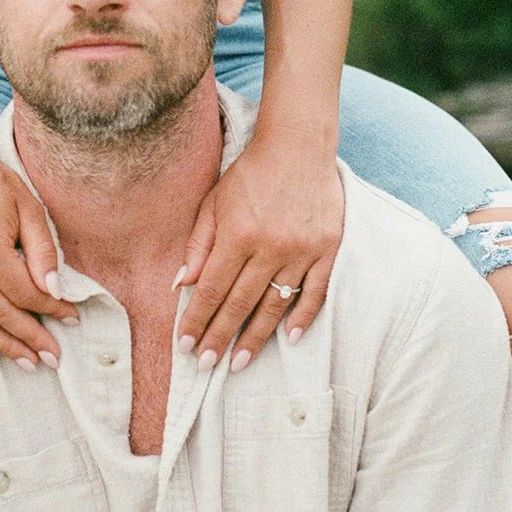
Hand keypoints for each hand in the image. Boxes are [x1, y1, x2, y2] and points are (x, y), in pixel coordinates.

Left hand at [174, 136, 343, 369]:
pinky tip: (289, 338)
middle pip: (241, 303)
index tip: (185, 345)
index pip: (213, 289)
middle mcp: (270, 247)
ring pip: (276, 304)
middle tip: (205, 365)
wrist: (299, 146)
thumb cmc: (250, 173)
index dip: (197, 319)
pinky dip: (303, 317)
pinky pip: (316, 291)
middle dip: (220, 337)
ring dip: (256, 337)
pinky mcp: (328, 249)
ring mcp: (302, 250)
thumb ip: (200, 244)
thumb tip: (183, 285)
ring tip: (238, 362)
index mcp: (238, 234)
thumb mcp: (214, 201)